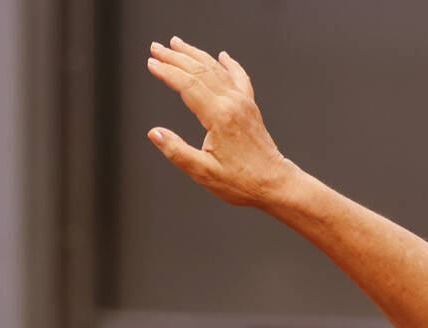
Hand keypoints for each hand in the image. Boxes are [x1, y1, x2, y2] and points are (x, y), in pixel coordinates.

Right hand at [146, 37, 297, 206]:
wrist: (276, 183)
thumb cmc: (243, 182)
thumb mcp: (203, 172)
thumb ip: (177, 151)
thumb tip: (154, 133)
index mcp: (219, 117)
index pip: (187, 85)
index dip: (167, 72)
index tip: (151, 63)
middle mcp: (233, 104)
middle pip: (200, 71)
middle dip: (175, 57)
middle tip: (156, 47)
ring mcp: (244, 103)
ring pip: (217, 70)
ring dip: (195, 55)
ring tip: (177, 44)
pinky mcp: (251, 108)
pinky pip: (240, 79)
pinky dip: (230, 65)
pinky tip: (223, 56)